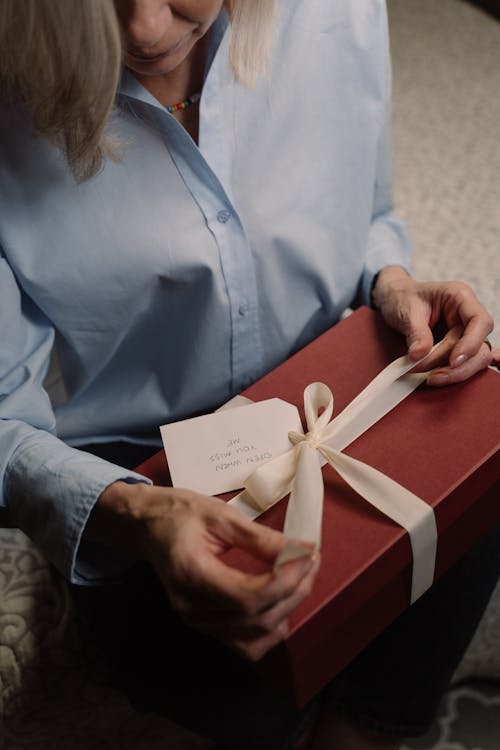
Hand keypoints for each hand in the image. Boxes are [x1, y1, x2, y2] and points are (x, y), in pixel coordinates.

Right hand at [89, 482, 319, 660]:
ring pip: (254, 635)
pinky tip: (280, 604)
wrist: (145, 524)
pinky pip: (243, 643)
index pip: (250, 596)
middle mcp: (192, 608)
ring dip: (286, 609)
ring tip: (300, 577)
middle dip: (294, 591)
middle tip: (311, 559)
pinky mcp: (203, 624)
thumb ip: (262, 539)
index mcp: (192, 575)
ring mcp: (196, 620)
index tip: (308, 554)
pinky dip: (268, 628)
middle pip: (257, 618)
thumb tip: (302, 550)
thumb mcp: (221, 515)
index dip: (286, 581)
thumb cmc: (178, 512)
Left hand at [372, 266, 495, 384]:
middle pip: (479, 346)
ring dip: (453, 373)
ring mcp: (464, 333)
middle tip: (433, 376)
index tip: (454, 361)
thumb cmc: (403, 299)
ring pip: (474, 359)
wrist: (394, 301)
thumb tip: (419, 356)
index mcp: (460, 298)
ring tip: (430, 379)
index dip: (471, 343)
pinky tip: (433, 377)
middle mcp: (467, 316)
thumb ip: (416, 333)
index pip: (480, 321)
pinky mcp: (456, 347)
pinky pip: (461, 364)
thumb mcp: (406, 311)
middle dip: (457, 365)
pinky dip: (448, 373)